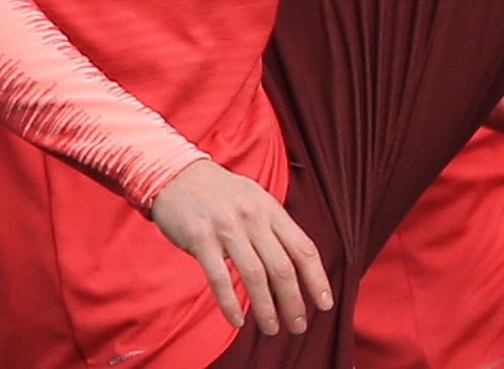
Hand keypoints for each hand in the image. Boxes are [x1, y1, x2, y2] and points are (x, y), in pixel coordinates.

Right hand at [150, 159, 334, 335]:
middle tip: (298, 326)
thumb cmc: (222, 194)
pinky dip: (230, 303)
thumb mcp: (256, 201)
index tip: (325, 304)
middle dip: (294, 301)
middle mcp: (253, 218)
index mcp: (272, 210)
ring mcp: (226, 228)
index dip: (317, 279)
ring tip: (273, 328)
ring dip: (266, 308)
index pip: (303, 248)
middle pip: (282, 267)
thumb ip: (275, 229)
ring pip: (254, 275)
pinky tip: (238, 320)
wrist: (177, 174)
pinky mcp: (200, 238)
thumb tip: (296, 265)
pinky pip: (218, 277)